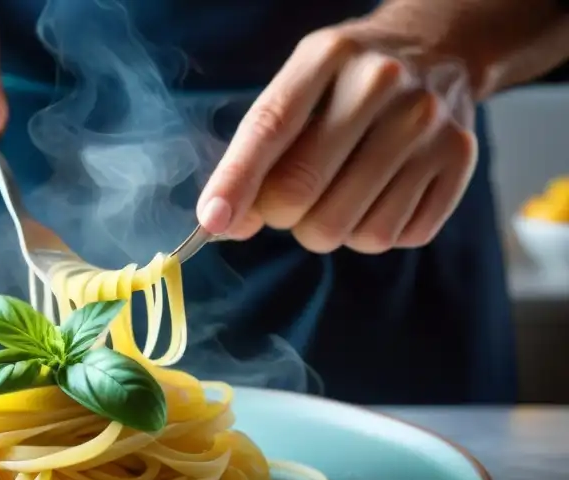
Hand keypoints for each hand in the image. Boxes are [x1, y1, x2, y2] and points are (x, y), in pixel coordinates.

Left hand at [196, 20, 477, 253]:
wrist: (440, 50)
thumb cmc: (346, 83)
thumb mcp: (298, 89)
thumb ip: (255, 153)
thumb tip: (226, 224)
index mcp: (329, 57)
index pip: (270, 128)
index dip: (236, 182)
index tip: (212, 222)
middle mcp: (383, 85)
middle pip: (303, 193)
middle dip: (281, 216)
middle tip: (289, 202)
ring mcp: (428, 124)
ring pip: (350, 229)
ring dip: (327, 230)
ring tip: (338, 195)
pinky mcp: (459, 160)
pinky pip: (394, 237)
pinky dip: (372, 232)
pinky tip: (377, 196)